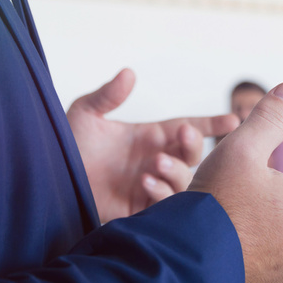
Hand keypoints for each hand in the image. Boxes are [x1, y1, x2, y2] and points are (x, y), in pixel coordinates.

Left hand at [67, 69, 238, 222]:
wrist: (49, 183)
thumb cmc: (67, 148)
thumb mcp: (85, 115)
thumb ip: (107, 95)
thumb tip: (128, 73)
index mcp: (151, 137)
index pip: (190, 128)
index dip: (212, 125)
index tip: (233, 120)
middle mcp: (157, 160)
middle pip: (192, 155)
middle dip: (193, 145)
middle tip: (183, 136)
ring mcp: (152, 185)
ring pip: (184, 181)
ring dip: (175, 171)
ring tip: (156, 163)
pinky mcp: (142, 209)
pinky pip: (165, 204)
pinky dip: (160, 193)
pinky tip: (145, 183)